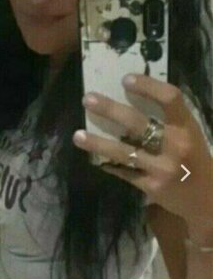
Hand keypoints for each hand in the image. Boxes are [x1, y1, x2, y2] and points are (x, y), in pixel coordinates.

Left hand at [73, 74, 212, 225]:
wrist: (207, 199)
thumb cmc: (195, 159)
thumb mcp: (190, 134)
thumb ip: (170, 120)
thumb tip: (133, 97)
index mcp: (187, 127)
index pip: (170, 99)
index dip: (148, 86)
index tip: (126, 79)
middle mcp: (175, 146)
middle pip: (138, 123)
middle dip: (110, 110)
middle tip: (88, 99)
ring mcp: (162, 168)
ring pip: (123, 151)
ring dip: (98, 143)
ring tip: (77, 135)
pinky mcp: (151, 187)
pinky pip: (124, 172)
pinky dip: (108, 164)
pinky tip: (94, 158)